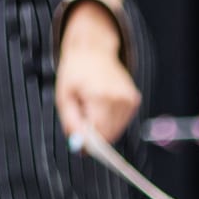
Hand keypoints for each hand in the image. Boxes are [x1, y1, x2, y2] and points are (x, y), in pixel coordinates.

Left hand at [54, 3, 139, 145]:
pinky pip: (121, 123)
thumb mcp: (64, 97)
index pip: (99, 134)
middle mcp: (119, 98)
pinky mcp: (134, 101)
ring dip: (102, 128)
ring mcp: (129, 99)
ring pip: (115, 131)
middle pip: (109, 136)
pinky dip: (110, 120)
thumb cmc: (75, 73)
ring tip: (91, 108)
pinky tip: (102, 104)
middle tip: (82, 124)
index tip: (80, 148)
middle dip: (94, 137)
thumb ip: (71, 123)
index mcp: (100, 96)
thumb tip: (79, 147)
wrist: (94, 50)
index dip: (89, 144)